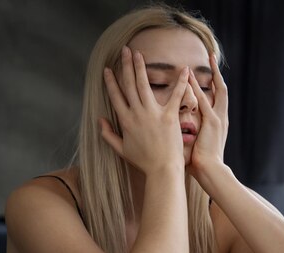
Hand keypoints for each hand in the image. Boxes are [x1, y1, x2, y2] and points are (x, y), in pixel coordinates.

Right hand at [99, 46, 189, 174]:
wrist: (162, 170)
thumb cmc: (144, 161)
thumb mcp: (121, 149)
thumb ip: (108, 134)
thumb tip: (100, 120)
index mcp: (125, 120)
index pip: (115, 96)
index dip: (110, 81)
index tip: (107, 69)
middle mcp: (136, 113)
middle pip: (128, 84)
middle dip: (125, 66)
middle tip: (125, 51)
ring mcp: (153, 113)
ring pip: (144, 84)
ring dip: (140, 67)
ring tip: (139, 54)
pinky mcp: (169, 116)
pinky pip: (175, 95)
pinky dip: (180, 82)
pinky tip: (184, 70)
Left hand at [187, 55, 228, 179]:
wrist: (211, 172)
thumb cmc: (202, 163)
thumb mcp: (199, 145)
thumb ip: (194, 134)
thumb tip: (182, 132)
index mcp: (218, 123)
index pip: (217, 98)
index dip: (214, 84)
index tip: (210, 72)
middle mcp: (221, 117)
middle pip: (222, 89)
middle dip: (218, 72)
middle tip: (213, 56)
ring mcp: (218, 119)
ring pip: (219, 90)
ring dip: (213, 74)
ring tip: (209, 58)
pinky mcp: (212, 122)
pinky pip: (205, 100)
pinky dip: (199, 88)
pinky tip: (192, 76)